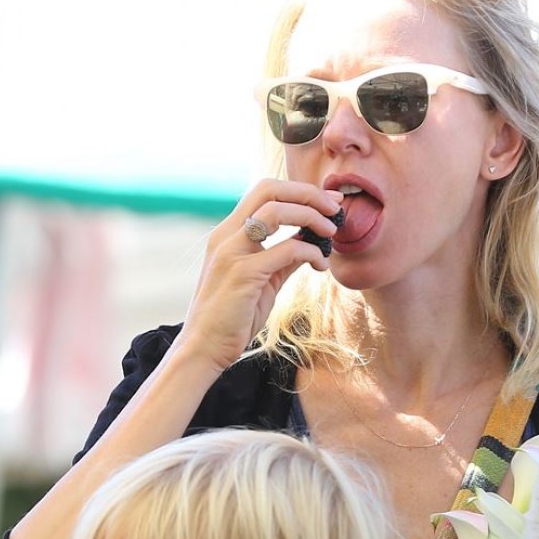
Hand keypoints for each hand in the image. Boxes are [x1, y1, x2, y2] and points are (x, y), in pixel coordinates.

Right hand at [178, 180, 344, 371]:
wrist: (203, 348)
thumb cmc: (232, 318)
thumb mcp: (262, 281)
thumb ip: (282, 260)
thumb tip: (309, 244)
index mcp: (228, 233)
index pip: (264, 191)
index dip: (299, 190)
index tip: (327, 201)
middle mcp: (226, 235)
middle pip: (269, 190)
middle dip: (309, 193)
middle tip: (335, 208)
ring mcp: (232, 252)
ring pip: (276, 211)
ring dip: (311, 216)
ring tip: (331, 232)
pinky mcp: (243, 274)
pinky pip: (286, 249)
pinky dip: (311, 251)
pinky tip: (321, 265)